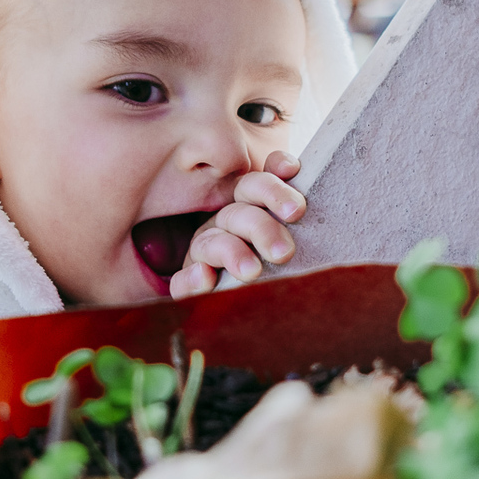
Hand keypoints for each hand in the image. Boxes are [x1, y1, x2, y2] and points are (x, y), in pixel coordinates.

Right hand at [167, 151, 304, 298]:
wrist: (258, 306)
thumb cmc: (284, 265)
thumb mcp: (292, 239)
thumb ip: (292, 210)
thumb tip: (292, 172)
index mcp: (250, 207)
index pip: (258, 187)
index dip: (274, 189)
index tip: (295, 201)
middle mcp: (225, 223)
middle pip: (239, 214)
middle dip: (262, 229)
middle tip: (284, 252)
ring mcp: (204, 250)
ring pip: (211, 244)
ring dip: (231, 253)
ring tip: (251, 271)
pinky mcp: (191, 280)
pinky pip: (182, 280)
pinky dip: (192, 279)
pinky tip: (205, 278)